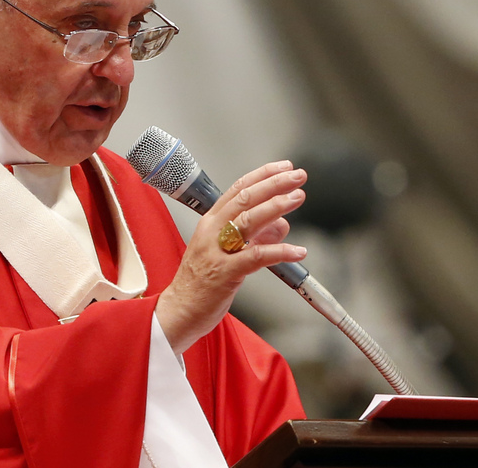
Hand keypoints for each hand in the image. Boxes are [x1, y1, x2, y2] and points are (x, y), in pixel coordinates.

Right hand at [155, 160, 307, 354]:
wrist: (179, 310)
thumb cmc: (202, 281)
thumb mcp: (228, 251)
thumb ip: (255, 235)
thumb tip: (283, 223)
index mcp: (211, 221)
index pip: (238, 189)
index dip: (263, 175)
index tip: (284, 167)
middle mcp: (212, 231)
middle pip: (245, 199)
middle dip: (274, 184)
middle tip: (298, 176)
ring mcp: (216, 252)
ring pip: (248, 221)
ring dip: (276, 207)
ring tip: (297, 197)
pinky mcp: (224, 274)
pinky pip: (256, 258)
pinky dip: (279, 251)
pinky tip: (298, 251)